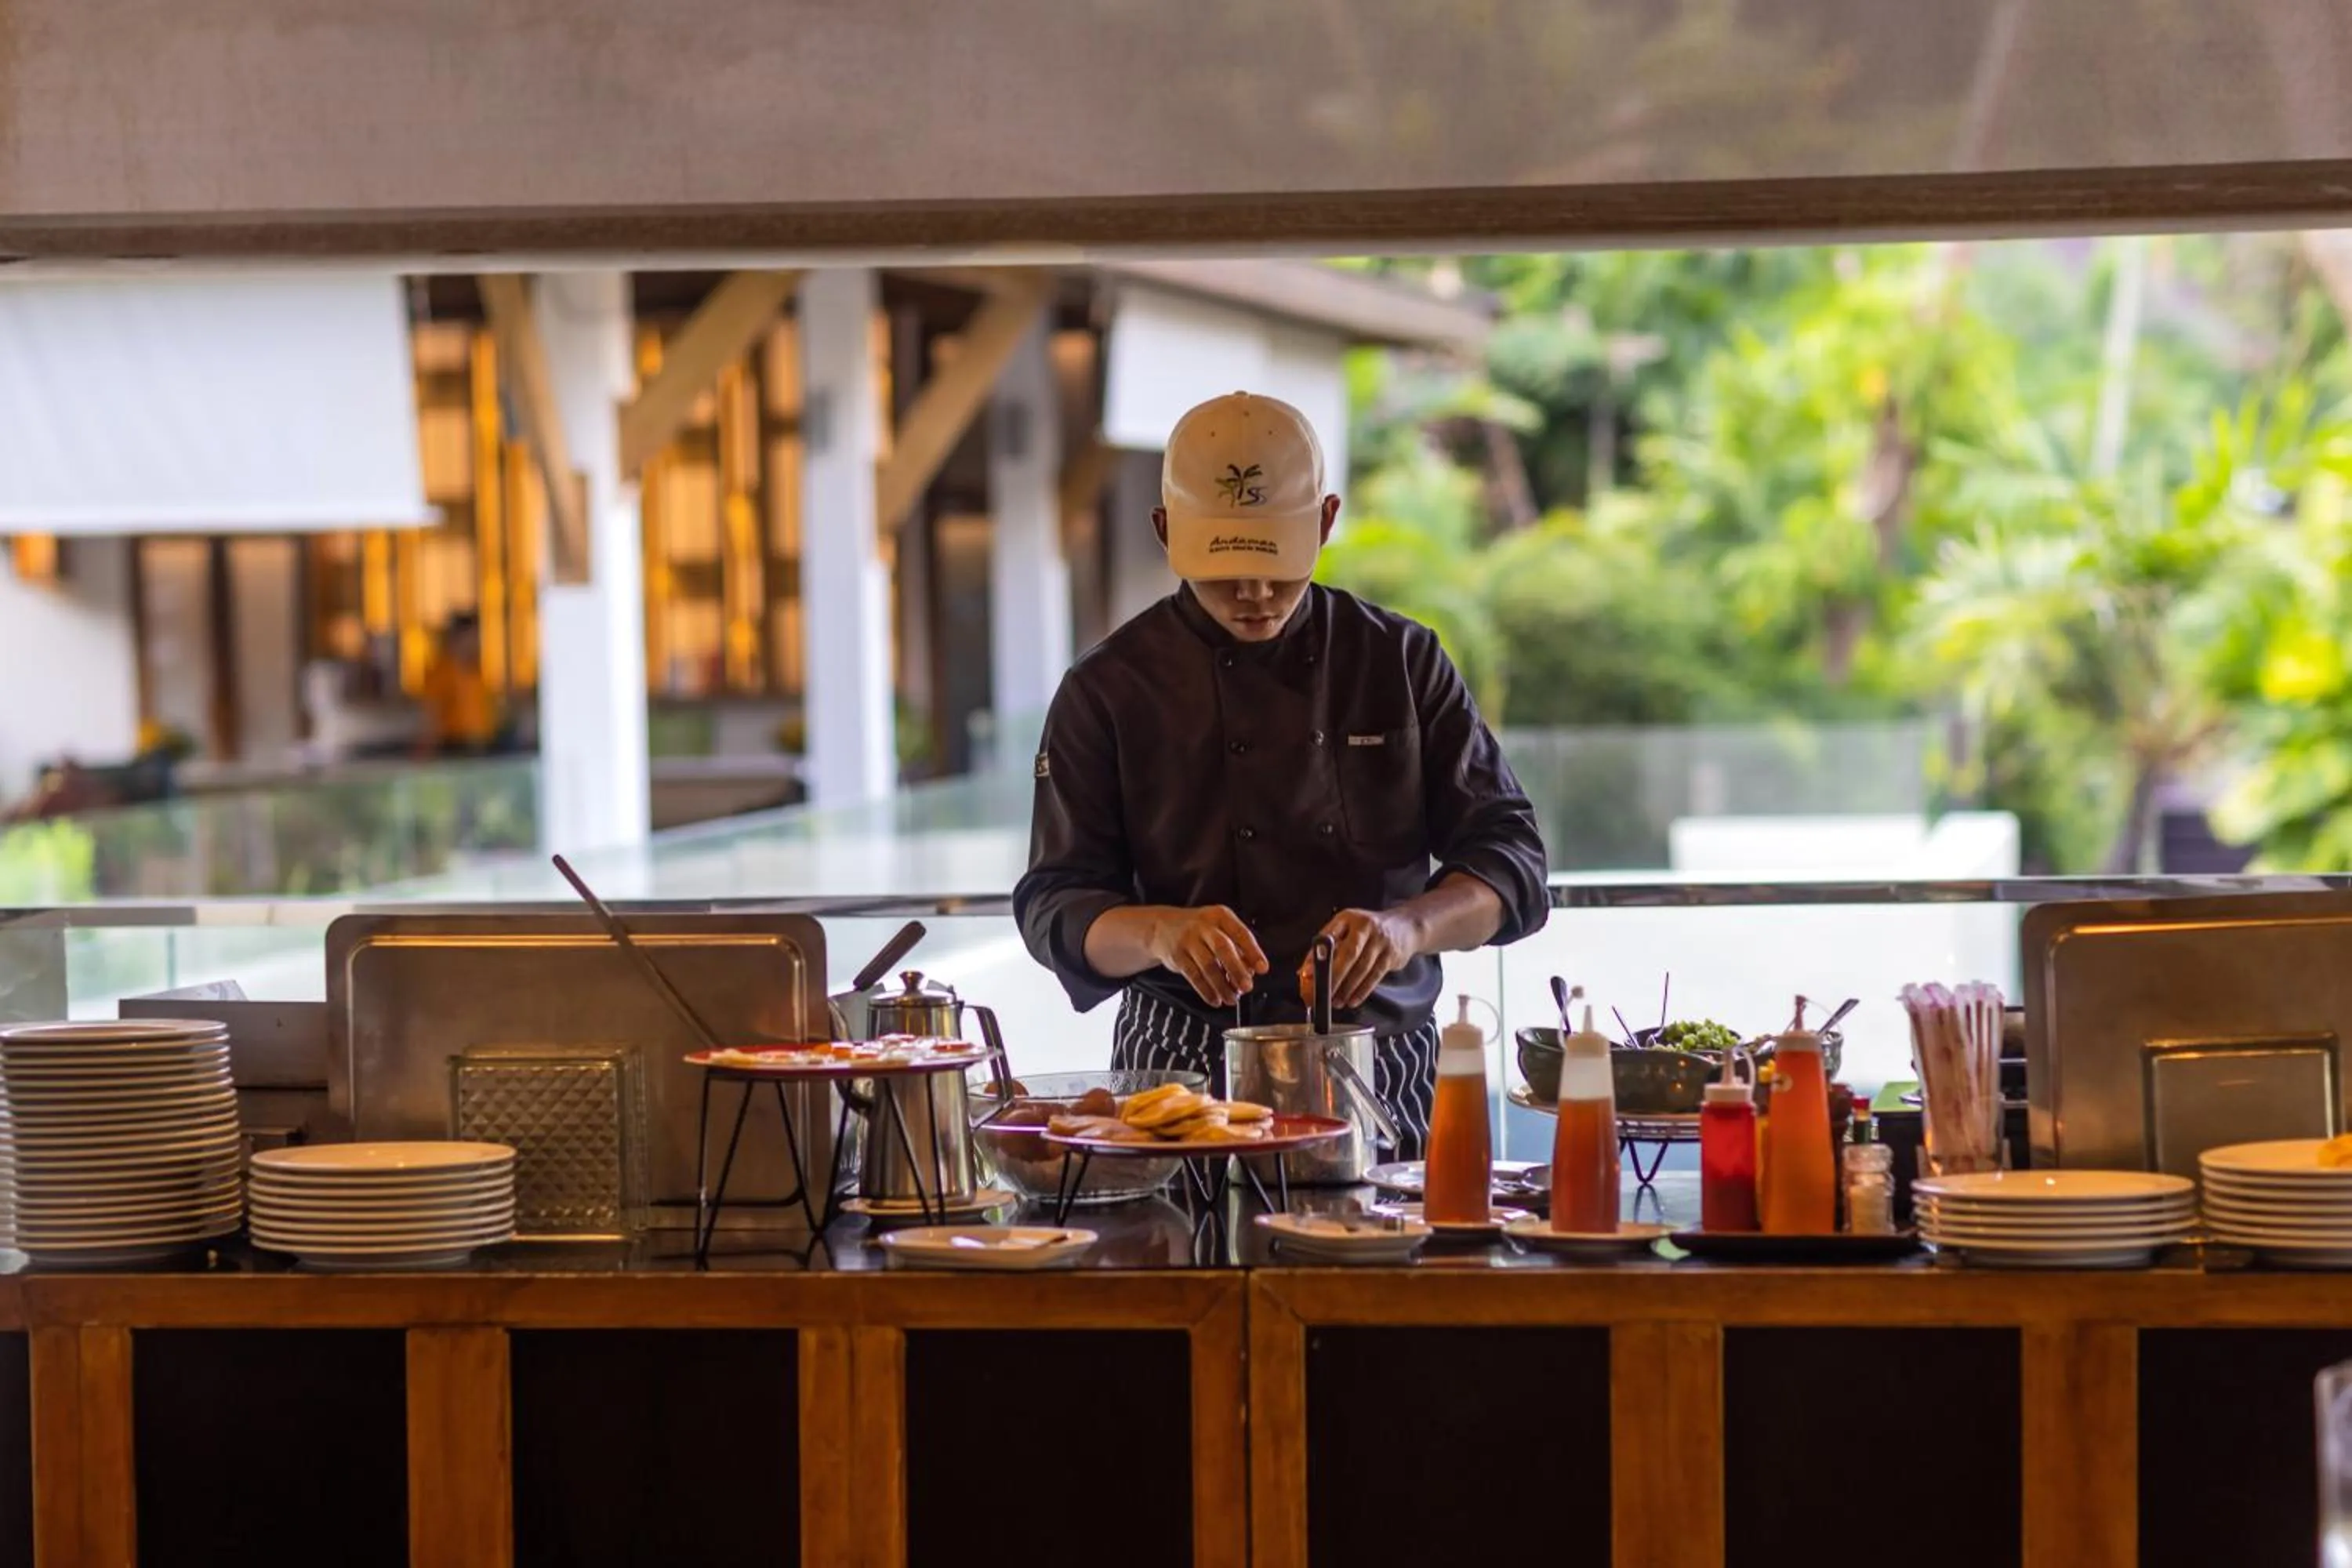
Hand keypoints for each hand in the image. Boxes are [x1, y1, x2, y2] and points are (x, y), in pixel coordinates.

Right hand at [1150, 906, 1267, 1008]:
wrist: (1162, 927)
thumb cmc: (1200, 932)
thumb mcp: (1219, 930)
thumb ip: (1237, 949)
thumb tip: (1250, 972)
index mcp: (1220, 916)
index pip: (1241, 933)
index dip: (1253, 952)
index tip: (1263, 969)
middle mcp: (1203, 925)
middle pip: (1223, 948)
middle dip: (1237, 970)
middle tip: (1247, 987)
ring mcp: (1188, 940)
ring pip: (1208, 965)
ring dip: (1222, 986)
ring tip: (1232, 999)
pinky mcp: (1176, 955)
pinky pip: (1193, 976)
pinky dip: (1206, 991)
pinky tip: (1215, 1000)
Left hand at [1303, 908, 1420, 1011]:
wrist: (1405, 927)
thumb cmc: (1368, 930)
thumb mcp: (1347, 928)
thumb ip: (1326, 947)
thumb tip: (1305, 971)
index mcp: (1348, 918)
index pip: (1330, 936)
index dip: (1318, 955)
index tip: (1308, 973)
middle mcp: (1366, 927)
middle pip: (1349, 954)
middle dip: (1334, 977)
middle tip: (1323, 993)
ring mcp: (1381, 941)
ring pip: (1362, 968)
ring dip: (1348, 988)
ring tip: (1336, 1001)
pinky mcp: (1391, 955)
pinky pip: (1375, 976)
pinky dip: (1362, 991)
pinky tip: (1353, 1000)